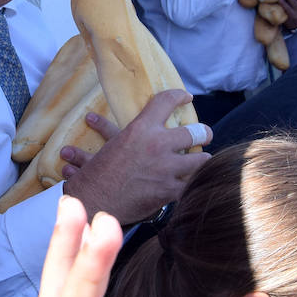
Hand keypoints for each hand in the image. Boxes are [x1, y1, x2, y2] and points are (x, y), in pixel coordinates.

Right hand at [63, 90, 210, 224]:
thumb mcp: (105, 146)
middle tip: (206, 135)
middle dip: (204, 133)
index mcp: (141, 128)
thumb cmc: (95, 173)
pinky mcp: (169, 190)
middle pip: (195, 132)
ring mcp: (166, 168)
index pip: (166, 101)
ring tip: (204, 161)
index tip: (187, 97)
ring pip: (200, 160)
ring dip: (202, 161)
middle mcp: (157, 144)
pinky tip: (194, 185)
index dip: (179, 96)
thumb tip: (91, 118)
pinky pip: (191, 186)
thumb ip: (108, 131)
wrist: (94, 200)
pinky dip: (192, 186)